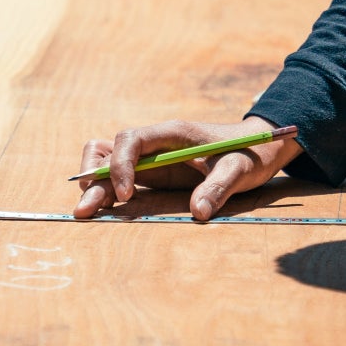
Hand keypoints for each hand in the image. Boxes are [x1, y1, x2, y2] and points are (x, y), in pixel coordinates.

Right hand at [73, 116, 301, 220]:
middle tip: (87, 208)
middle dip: (93, 176)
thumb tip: (199, 212)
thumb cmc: (249, 153)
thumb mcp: (240, 169)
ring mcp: (151, 158)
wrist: (258, 148)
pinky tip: (103, 210)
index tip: (127, 195)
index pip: (131, 139)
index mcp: (172, 133)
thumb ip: (219, 186)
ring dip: (93, 183)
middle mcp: (155, 143)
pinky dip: (106, 191)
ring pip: (106, 162)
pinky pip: (119, 177)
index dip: (120, 165)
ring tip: (88, 211)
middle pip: (107, 149)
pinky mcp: (153, 173)